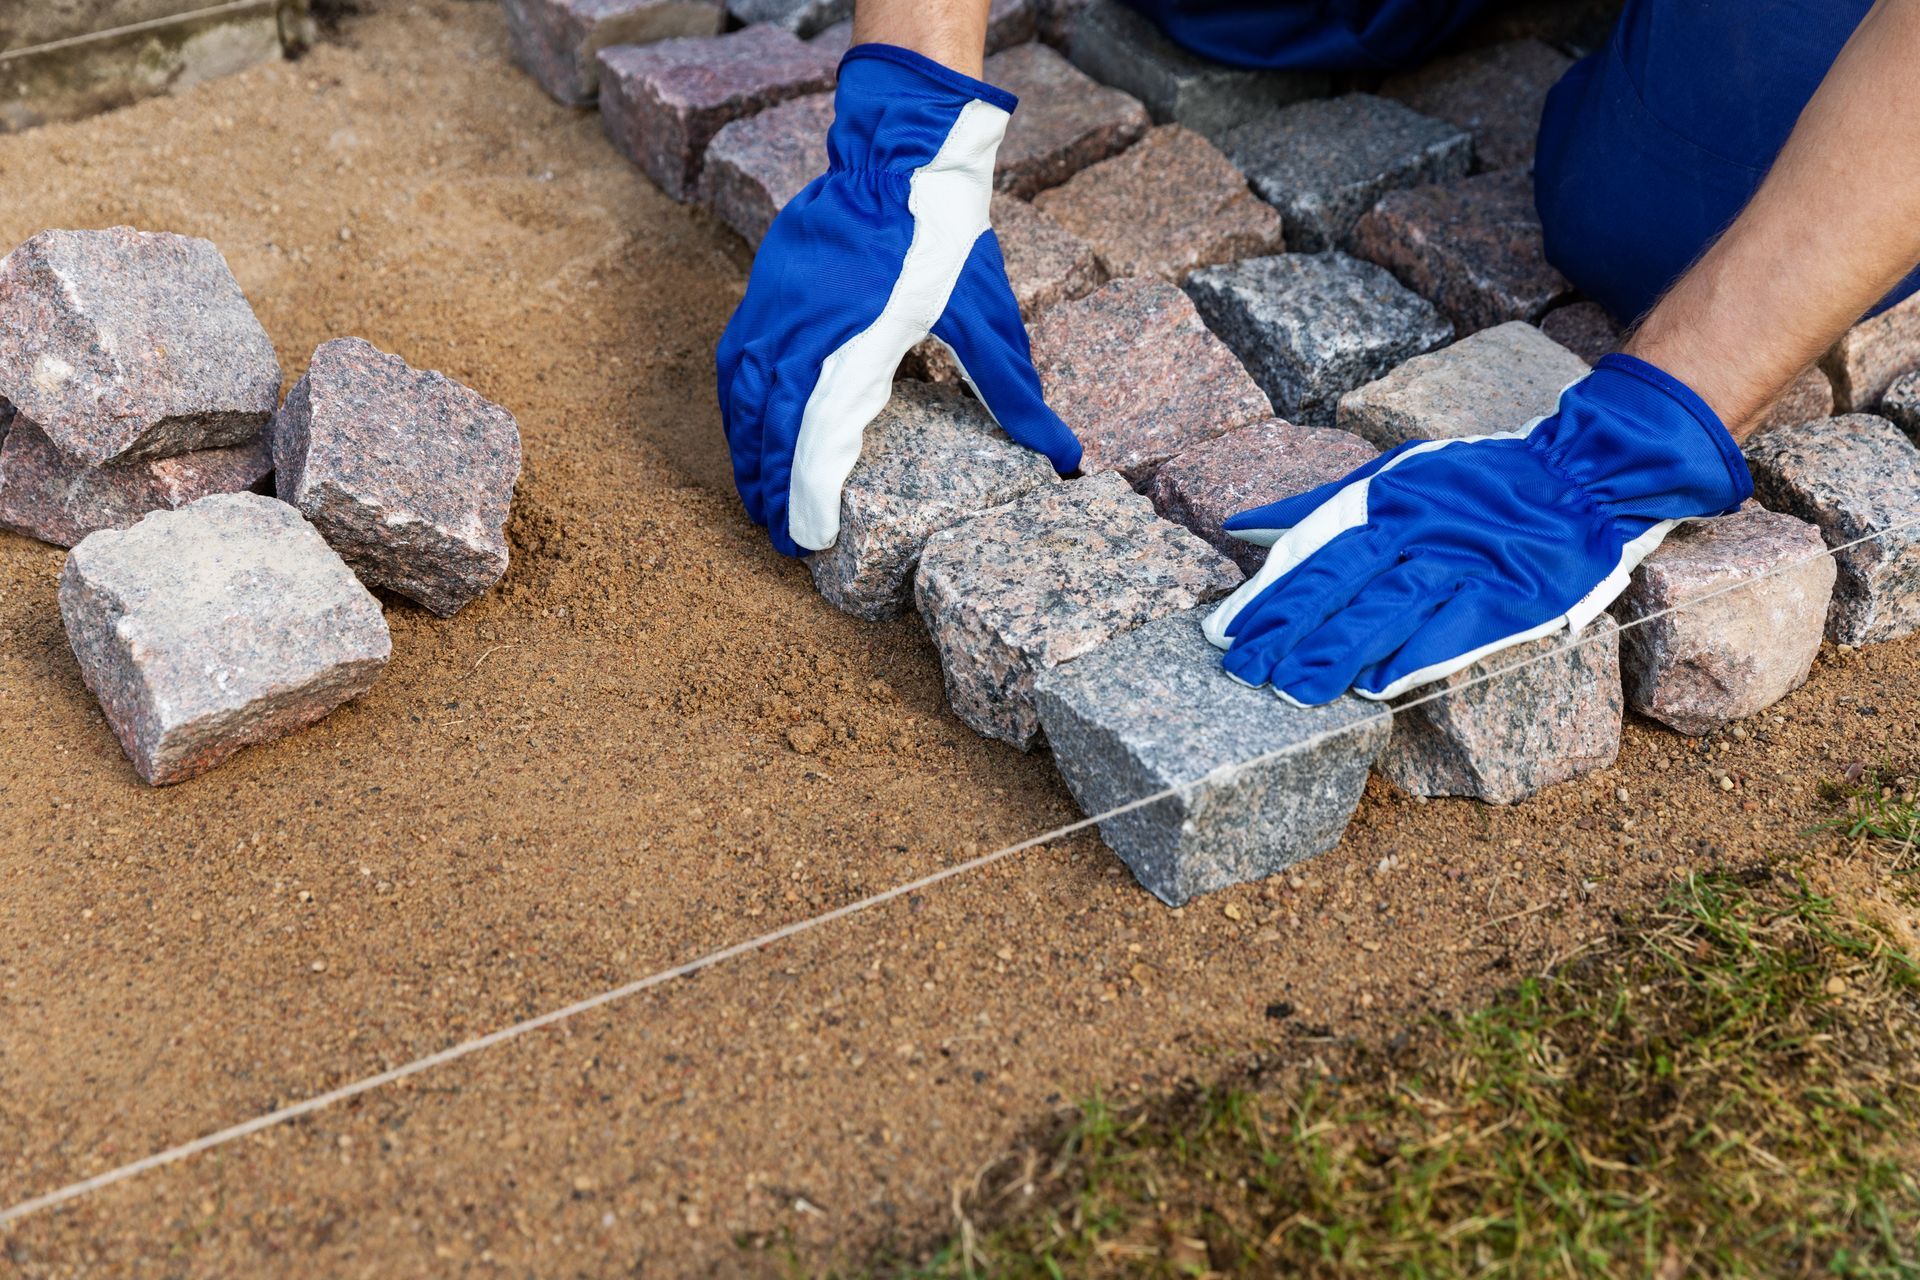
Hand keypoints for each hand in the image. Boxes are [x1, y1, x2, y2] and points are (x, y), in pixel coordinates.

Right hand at [716, 44, 1079, 556]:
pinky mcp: (763, 287)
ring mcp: (776, 303)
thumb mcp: (989, 318)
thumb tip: (1066, 457)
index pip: (820, 435)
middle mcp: (807, 324)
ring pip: (744, 394)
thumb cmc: (945, 237)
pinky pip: (736, 360)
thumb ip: (1016, 395)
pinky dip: (738, 406)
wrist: (899, 153)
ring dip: (748, 451)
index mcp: (862, 339)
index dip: (807, 492)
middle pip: (772, 424)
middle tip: (780, 538)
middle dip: (771, 486)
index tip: (807, 539)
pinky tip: (749, 435)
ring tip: (759, 500)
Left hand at [1203, 354, 1752, 704]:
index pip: (1313, 549)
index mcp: (1385, 498)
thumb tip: (1238, 523)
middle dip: (1288, 629)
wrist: (1582, 476)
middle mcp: (1419, 525)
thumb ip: (1316, 507)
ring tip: (1294, 690)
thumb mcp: (1392, 478)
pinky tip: (1376, 686)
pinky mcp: (1511, 593)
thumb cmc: (1474, 487)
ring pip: (1389, 606)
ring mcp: (1466, 559)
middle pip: (1341, 580)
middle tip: (1245, 671)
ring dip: (1338, 651)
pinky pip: (1456, 627)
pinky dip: (1416, 656)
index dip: (1269, 593)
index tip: (1226, 633)